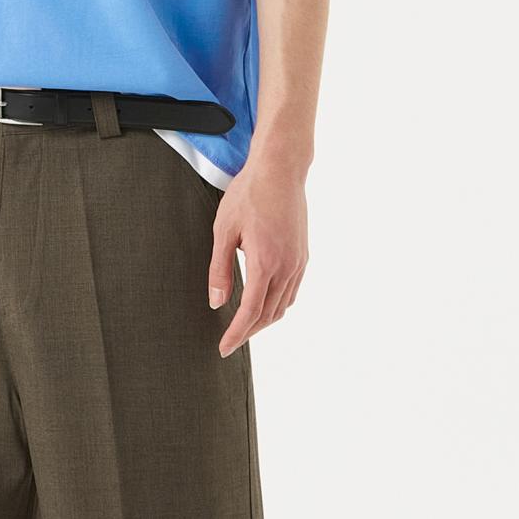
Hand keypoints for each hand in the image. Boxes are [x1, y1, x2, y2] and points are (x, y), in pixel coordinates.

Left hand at [208, 153, 308, 354]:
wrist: (280, 170)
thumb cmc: (249, 195)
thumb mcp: (224, 231)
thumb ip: (220, 270)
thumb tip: (216, 302)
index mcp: (265, 263)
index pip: (250, 312)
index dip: (236, 334)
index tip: (223, 348)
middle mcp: (287, 268)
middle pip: (267, 315)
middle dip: (248, 332)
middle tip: (229, 341)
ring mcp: (298, 262)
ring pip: (282, 306)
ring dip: (263, 321)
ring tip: (244, 327)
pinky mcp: (303, 255)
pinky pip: (292, 291)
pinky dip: (277, 305)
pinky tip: (264, 304)